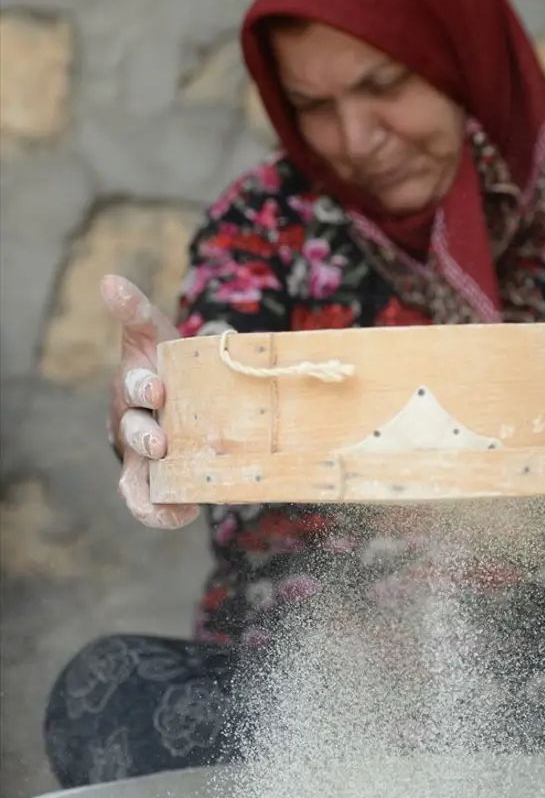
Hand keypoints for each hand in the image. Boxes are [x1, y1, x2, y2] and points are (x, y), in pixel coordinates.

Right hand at [102, 273, 199, 530]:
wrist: (179, 390)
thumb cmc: (166, 359)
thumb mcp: (154, 331)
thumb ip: (135, 309)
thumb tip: (107, 280)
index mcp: (135, 383)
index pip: (134, 383)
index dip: (143, 385)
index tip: (157, 386)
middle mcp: (132, 420)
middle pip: (134, 432)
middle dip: (146, 437)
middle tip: (163, 443)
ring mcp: (141, 452)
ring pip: (136, 475)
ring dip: (152, 489)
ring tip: (175, 503)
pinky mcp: (153, 478)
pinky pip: (147, 501)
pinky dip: (160, 514)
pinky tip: (184, 517)